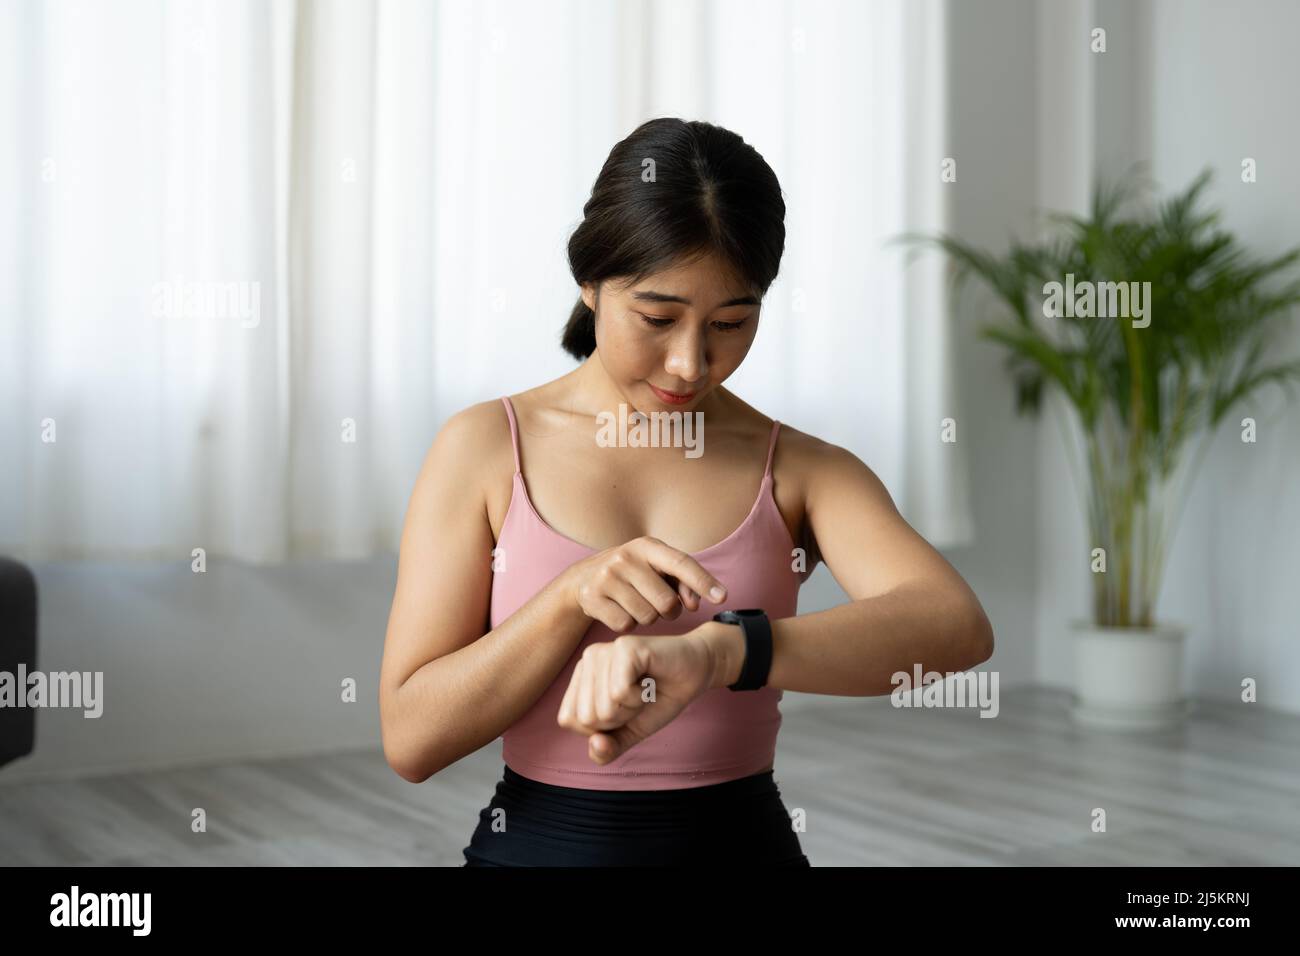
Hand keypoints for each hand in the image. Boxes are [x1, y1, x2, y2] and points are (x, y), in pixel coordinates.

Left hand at [556, 624, 729, 763]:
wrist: (696, 674)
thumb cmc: (659, 699)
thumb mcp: (629, 732)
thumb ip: (607, 749)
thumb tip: (596, 745)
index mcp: (580, 677)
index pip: (568, 719)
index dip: (602, 726)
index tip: (624, 707)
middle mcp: (587, 659)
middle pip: (586, 717)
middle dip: (619, 718)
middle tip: (637, 697)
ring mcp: (604, 650)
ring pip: (604, 707)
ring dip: (632, 707)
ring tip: (644, 688)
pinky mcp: (623, 647)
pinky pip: (619, 692)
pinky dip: (640, 696)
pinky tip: (649, 681)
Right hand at [559, 536, 727, 632]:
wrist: (583, 579)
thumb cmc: (633, 575)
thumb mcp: (656, 570)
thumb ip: (682, 583)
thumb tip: (694, 604)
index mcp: (647, 546)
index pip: (681, 564)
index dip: (704, 581)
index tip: (723, 597)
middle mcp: (625, 557)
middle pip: (667, 602)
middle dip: (669, 611)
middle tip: (658, 604)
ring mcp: (607, 577)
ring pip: (647, 617)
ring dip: (647, 618)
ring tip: (635, 604)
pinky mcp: (592, 597)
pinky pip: (625, 625)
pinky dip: (628, 624)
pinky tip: (619, 611)